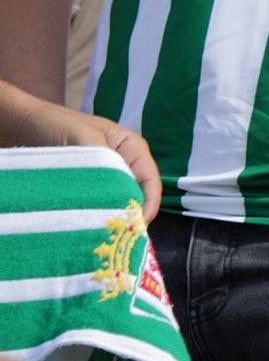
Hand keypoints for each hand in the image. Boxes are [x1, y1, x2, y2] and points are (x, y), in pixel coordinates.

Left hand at [18, 103, 159, 221]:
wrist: (26, 124)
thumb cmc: (58, 124)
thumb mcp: (84, 138)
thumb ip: (105, 162)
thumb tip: (120, 195)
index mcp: (132, 148)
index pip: (150, 180)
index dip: (148, 204)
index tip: (136, 226)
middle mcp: (125, 163)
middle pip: (138, 194)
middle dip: (132, 214)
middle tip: (119, 236)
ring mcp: (109, 175)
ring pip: (120, 200)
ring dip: (114, 216)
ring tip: (105, 234)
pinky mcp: (91, 186)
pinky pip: (102, 203)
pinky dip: (98, 215)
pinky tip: (91, 225)